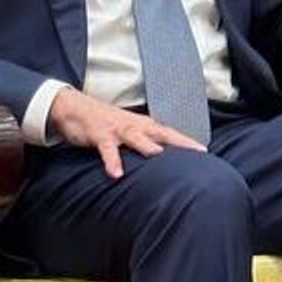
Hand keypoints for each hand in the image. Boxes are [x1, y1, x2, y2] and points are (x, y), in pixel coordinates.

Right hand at [47, 88, 205, 178]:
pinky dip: (112, 161)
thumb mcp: (129, 132)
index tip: (206, 153)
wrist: (74, 107)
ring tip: (158, 155)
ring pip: (136, 137)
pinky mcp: (99, 134)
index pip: (172, 134)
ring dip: (146, 145)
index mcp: (145, 126)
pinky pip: (107, 149)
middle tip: (198, 152)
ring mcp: (118, 129)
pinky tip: (116, 174)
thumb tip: (163, 160)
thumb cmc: (106, 123)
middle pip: (162, 132)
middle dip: (181, 142)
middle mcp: (136, 126)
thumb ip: (146, 143)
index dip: (189, 142)